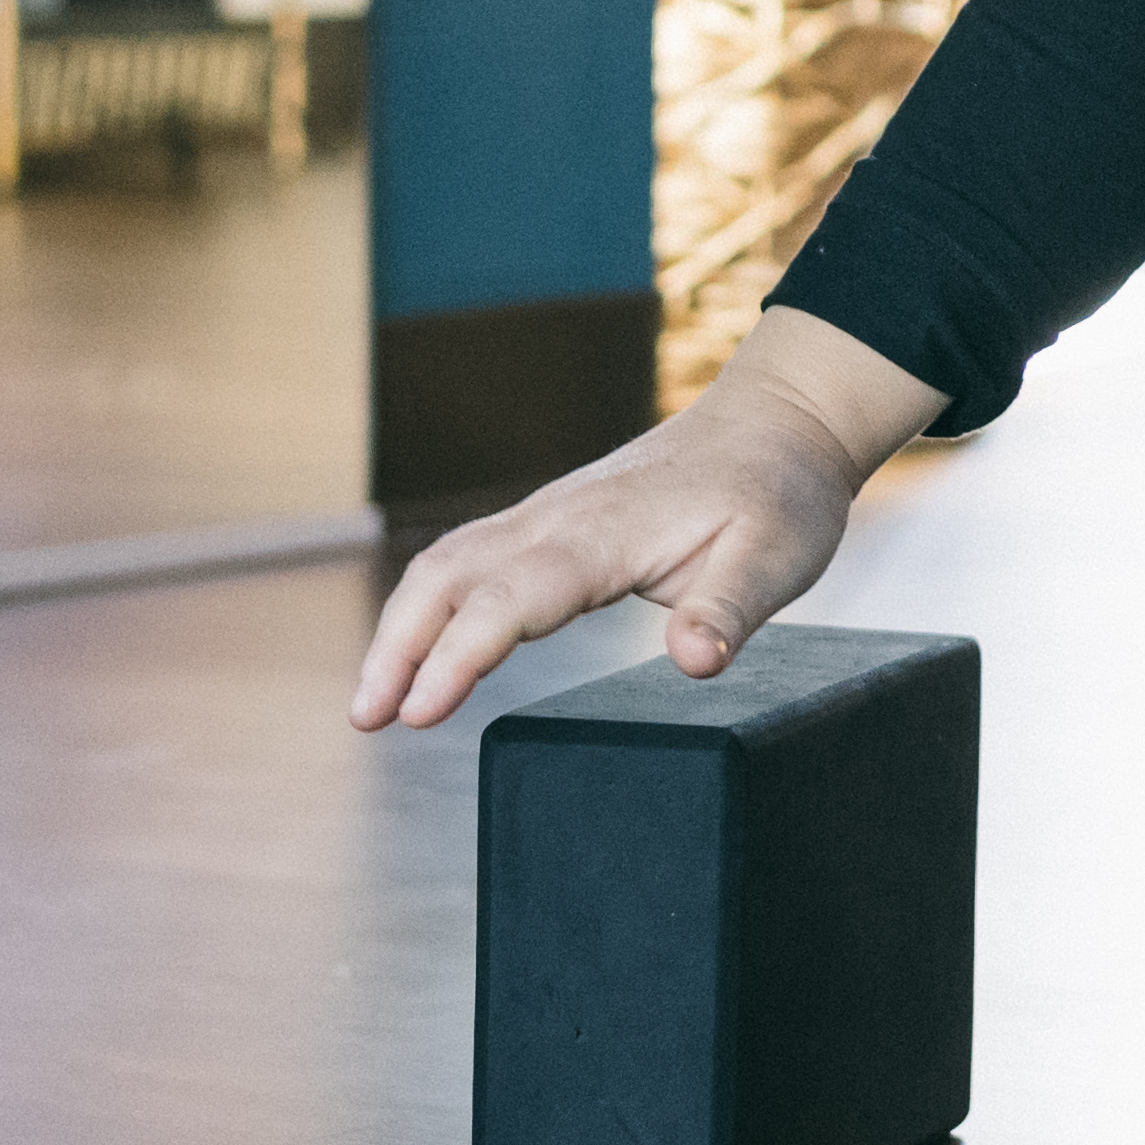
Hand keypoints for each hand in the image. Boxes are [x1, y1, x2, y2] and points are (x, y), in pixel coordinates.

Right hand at [346, 309, 947, 731]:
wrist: (777, 423)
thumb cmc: (777, 493)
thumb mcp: (776, 556)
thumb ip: (730, 610)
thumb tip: (694, 661)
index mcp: (602, 532)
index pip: (508, 598)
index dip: (457, 656)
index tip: (418, 711)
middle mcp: (556, 517)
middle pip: (445, 576)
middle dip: (396, 647)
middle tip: (366, 721)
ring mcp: (546, 513)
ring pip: (444, 563)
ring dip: (399, 629)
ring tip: (372, 704)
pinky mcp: (549, 522)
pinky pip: (466, 558)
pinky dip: (426, 605)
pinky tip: (415, 651)